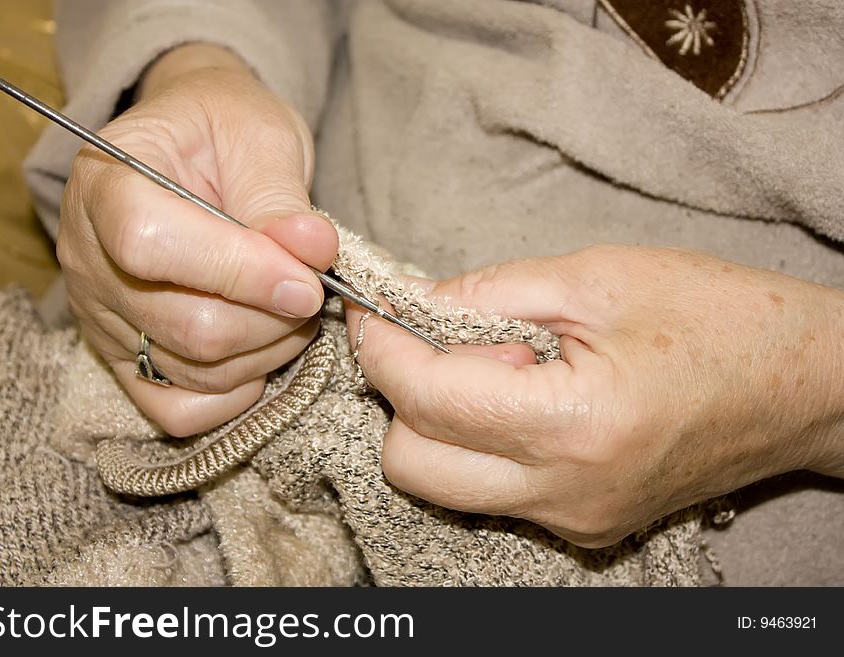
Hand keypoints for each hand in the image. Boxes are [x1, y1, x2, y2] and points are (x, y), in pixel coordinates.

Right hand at [59, 44, 336, 435]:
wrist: (196, 149)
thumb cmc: (224, 133)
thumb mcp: (259, 138)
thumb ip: (280, 199)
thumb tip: (313, 251)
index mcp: (106, 184)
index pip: (151, 246)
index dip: (239, 272)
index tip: (307, 278)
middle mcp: (89, 259)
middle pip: (184, 324)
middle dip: (273, 317)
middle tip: (313, 287)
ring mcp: (102, 317)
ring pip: (192, 370)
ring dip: (267, 349)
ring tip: (293, 306)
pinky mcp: (125, 358)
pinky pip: (177, 409)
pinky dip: (235, 392)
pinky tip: (260, 350)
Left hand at [346, 246, 843, 546]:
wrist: (802, 384)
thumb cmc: (717, 316)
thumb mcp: (594, 277)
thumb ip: (487, 293)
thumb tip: (409, 305)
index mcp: (573, 422)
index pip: (427, 397)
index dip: (381, 347)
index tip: (369, 310)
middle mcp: (565, 491)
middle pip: (412, 463)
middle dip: (397, 395)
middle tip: (428, 337)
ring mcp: (574, 518)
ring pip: (445, 485)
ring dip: (436, 422)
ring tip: (489, 364)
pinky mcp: (583, 524)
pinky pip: (492, 492)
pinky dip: (479, 444)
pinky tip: (519, 395)